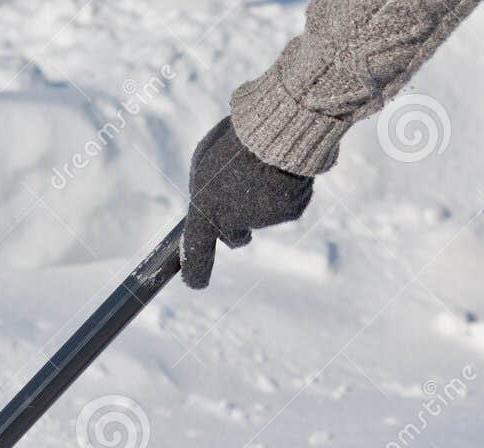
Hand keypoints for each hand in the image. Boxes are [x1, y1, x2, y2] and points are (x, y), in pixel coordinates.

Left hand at [181, 116, 313, 287]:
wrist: (279, 126)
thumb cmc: (235, 138)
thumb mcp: (204, 159)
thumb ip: (203, 188)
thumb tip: (210, 204)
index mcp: (205, 209)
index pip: (197, 252)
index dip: (195, 271)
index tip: (196, 284)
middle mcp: (232, 222)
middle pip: (234, 238)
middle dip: (236, 224)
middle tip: (239, 195)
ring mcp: (262, 221)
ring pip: (259, 219)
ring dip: (260, 200)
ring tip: (261, 166)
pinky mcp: (288, 214)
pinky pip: (283, 207)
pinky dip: (283, 192)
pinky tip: (281, 170)